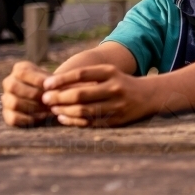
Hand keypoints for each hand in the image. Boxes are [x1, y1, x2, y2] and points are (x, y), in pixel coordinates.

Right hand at [1, 61, 52, 126]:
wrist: (51, 100)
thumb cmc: (54, 87)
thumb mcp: (54, 80)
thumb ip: (53, 82)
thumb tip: (53, 86)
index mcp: (19, 69)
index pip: (22, 72)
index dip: (36, 79)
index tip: (50, 86)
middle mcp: (9, 82)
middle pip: (13, 87)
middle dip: (33, 94)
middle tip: (48, 100)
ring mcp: (6, 99)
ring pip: (13, 103)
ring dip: (33, 107)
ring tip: (48, 109)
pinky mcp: (7, 114)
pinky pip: (13, 118)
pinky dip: (28, 119)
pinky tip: (41, 117)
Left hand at [41, 65, 156, 126]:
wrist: (149, 95)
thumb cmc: (120, 82)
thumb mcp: (109, 73)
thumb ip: (87, 76)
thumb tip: (55, 83)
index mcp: (111, 73)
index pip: (81, 74)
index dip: (61, 79)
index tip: (46, 84)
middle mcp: (114, 88)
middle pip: (80, 94)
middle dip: (59, 97)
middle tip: (45, 99)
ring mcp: (116, 105)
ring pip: (84, 110)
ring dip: (64, 111)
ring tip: (52, 109)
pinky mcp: (117, 120)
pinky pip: (90, 122)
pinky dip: (73, 121)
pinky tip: (63, 118)